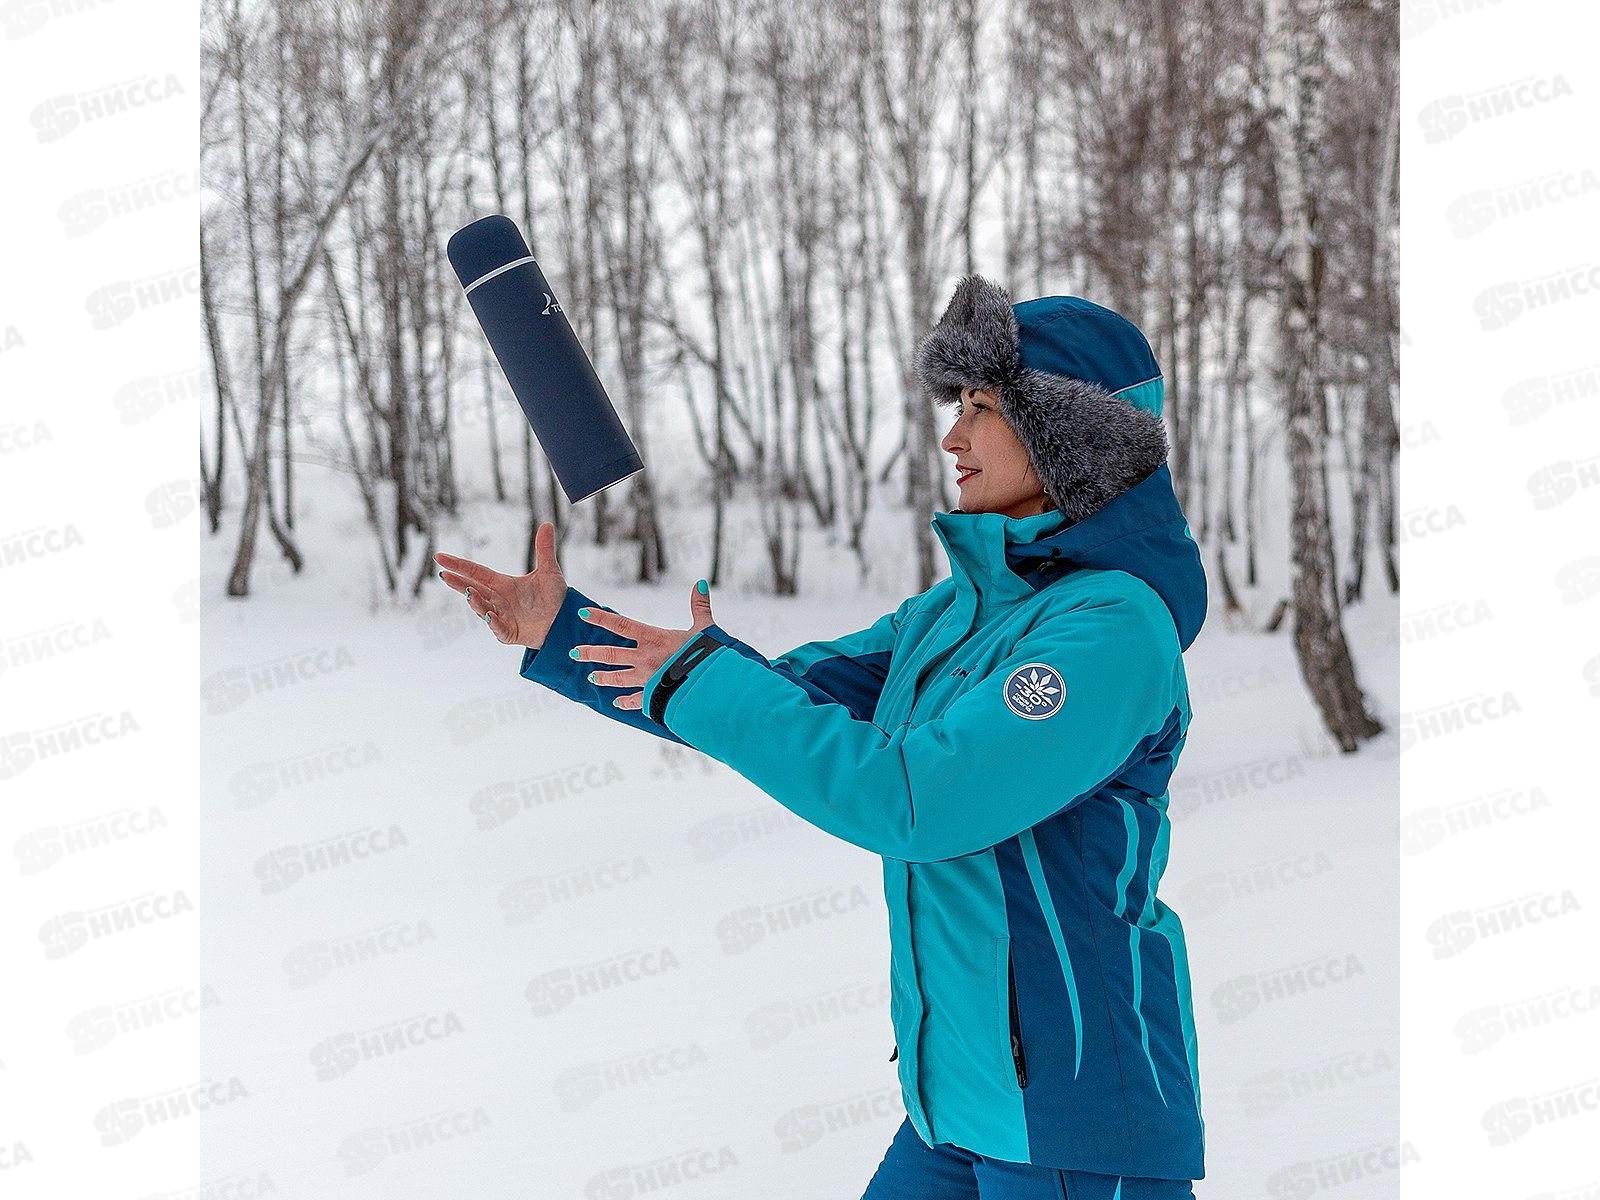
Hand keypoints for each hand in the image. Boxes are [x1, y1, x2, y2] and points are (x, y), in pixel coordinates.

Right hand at [434, 520, 565, 647]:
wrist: (566, 621)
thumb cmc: (554, 598)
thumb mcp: (549, 571)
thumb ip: (544, 549)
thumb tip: (547, 524)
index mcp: (503, 584)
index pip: (476, 572)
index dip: (459, 565)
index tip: (440, 557)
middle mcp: (499, 600)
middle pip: (474, 589)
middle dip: (458, 583)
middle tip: (443, 575)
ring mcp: (502, 617)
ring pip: (483, 609)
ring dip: (476, 602)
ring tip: (470, 592)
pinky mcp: (510, 633)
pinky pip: (499, 628)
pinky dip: (494, 623)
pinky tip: (490, 615)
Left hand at [573, 579, 716, 710]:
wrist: (713, 684)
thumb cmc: (710, 654)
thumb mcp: (705, 627)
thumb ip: (699, 606)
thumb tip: (699, 584)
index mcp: (654, 638)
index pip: (621, 625)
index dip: (600, 618)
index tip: (583, 614)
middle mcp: (646, 658)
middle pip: (611, 654)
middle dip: (590, 653)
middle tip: (573, 652)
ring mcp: (648, 678)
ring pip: (617, 678)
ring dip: (602, 678)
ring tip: (590, 678)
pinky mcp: (654, 696)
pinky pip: (635, 700)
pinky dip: (625, 701)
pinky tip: (616, 703)